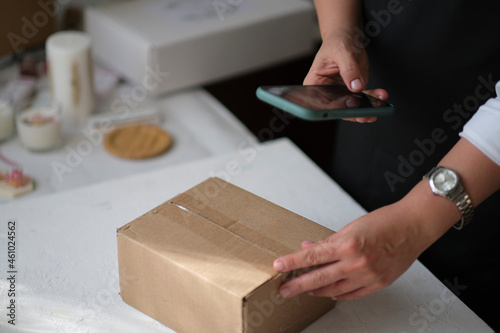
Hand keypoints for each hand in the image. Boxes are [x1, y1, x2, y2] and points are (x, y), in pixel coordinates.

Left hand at [273, 201, 430, 300]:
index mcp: (347, 245)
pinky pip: (352, 295)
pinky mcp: (379, 284)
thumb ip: (329, 241)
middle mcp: (356, 263)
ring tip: (305, 289)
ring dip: (317, 290)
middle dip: (298, 285)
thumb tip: (309, 247)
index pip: (312, 256)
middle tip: (284, 290)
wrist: (413, 227)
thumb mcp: (351, 227)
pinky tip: (329, 293)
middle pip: (319, 278)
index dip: (292, 262)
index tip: (278, 265)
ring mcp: (368, 276)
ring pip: (334, 289)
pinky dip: (338, 295)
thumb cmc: (384, 222)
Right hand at [303, 35, 387, 122]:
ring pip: (353, 106)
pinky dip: (374, 98)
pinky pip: (364, 98)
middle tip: (365, 114)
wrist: (347, 37)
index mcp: (314, 85)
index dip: (333, 108)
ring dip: (367, 107)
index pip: (321, 102)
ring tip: (377, 106)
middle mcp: (327, 92)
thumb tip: (356, 86)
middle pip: (338, 108)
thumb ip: (349, 70)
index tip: (348, 107)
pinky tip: (381, 96)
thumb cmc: (337, 42)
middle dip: (353, 112)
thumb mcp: (342, 52)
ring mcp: (342, 92)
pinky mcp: (355, 89)